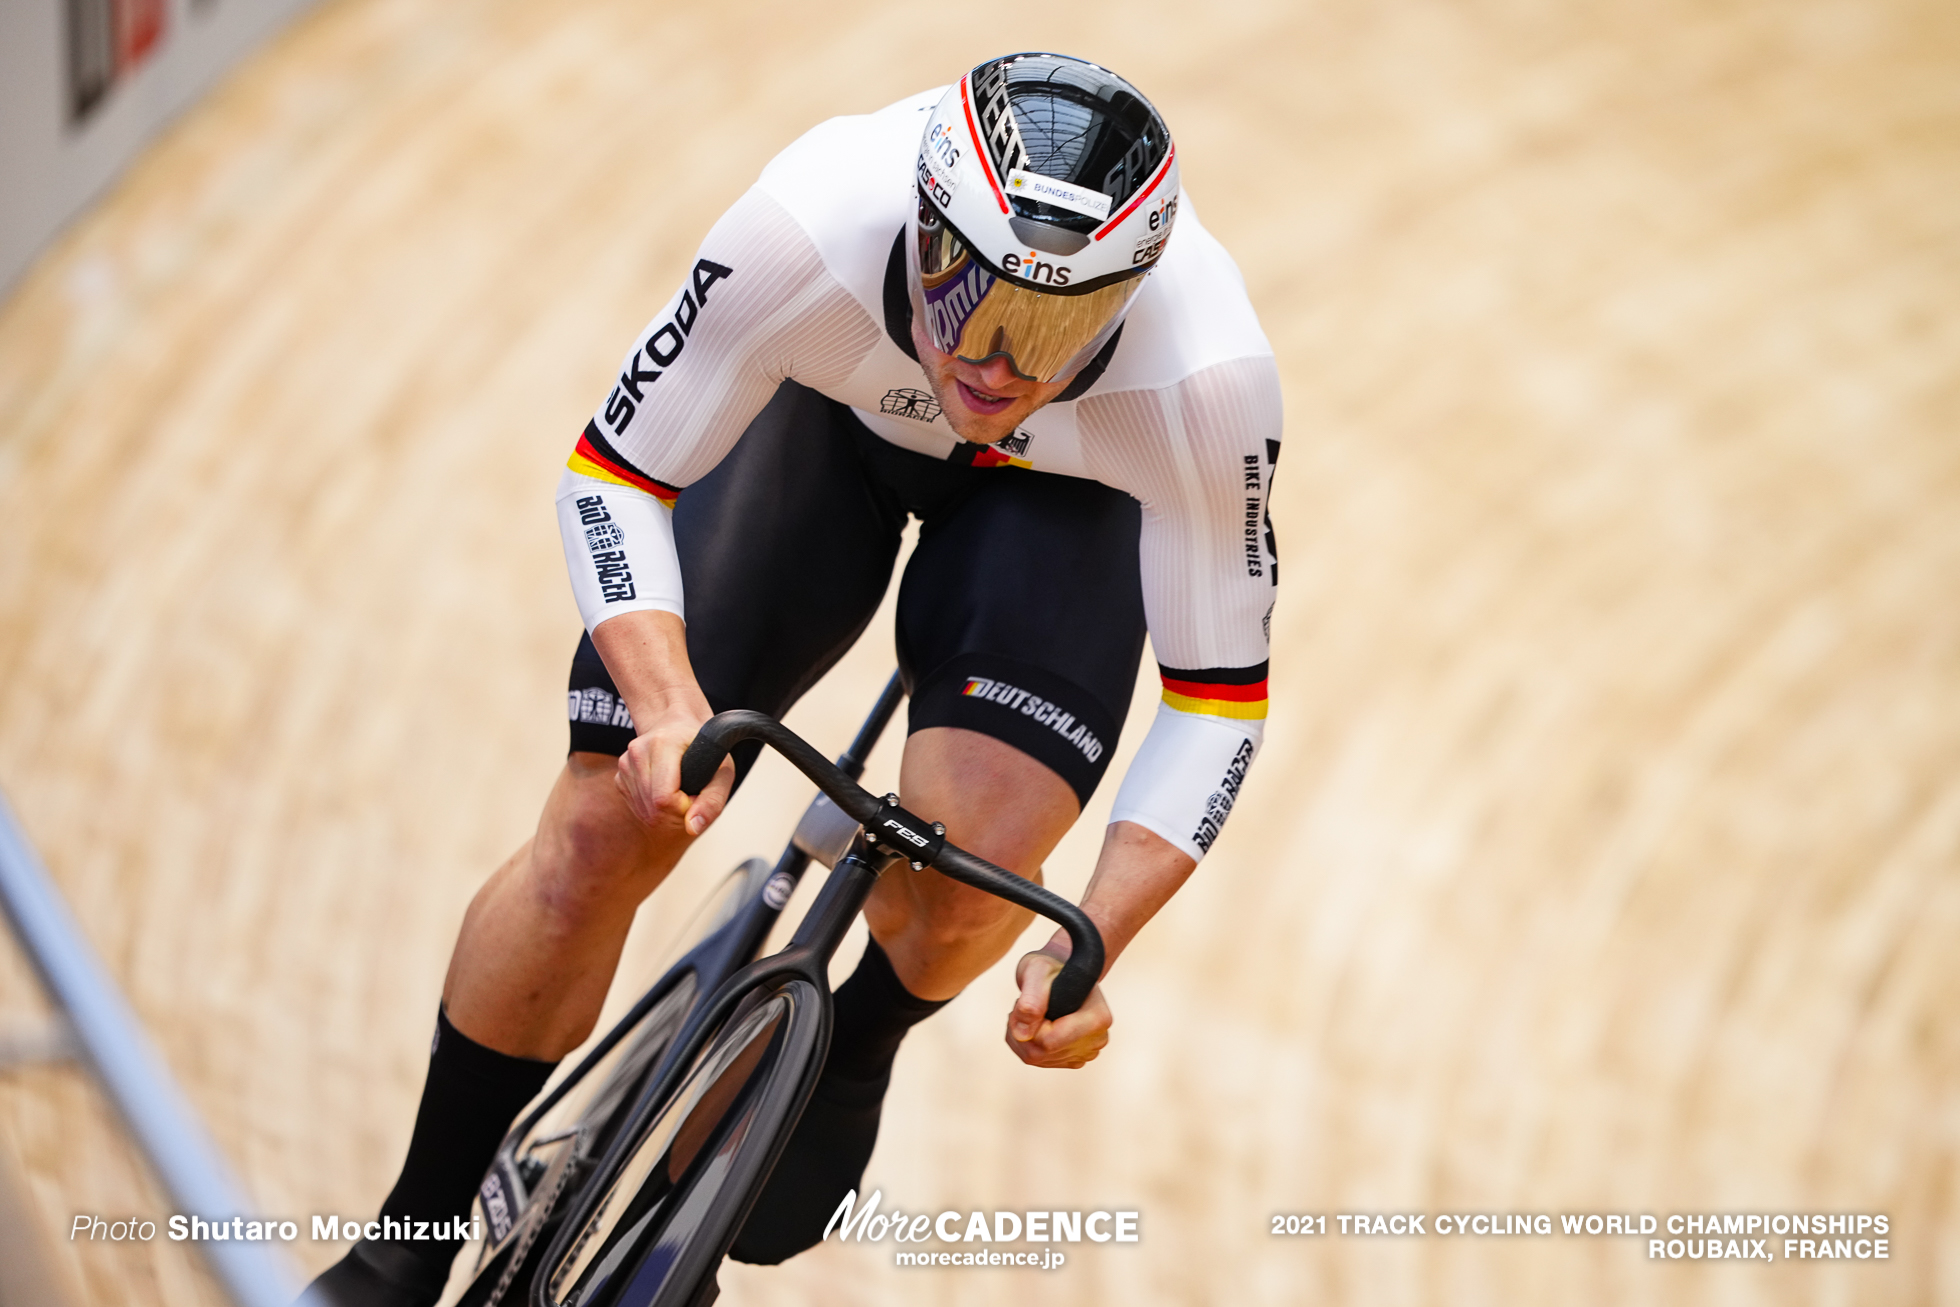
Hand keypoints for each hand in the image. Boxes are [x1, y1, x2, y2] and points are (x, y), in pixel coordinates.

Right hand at [614, 705, 734, 837]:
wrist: (681, 725)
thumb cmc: (705, 746)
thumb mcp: (722, 770)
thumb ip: (712, 801)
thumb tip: (692, 828)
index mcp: (662, 744)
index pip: (664, 799)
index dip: (684, 808)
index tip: (697, 796)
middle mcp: (638, 752)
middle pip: (653, 809)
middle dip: (677, 812)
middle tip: (692, 794)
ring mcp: (626, 764)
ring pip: (645, 812)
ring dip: (666, 811)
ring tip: (681, 789)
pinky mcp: (620, 776)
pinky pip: (638, 808)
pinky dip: (655, 808)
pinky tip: (666, 789)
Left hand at [1005, 947, 1110, 1068]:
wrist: (1062, 969)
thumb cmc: (1052, 968)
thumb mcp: (1037, 971)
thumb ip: (1031, 1000)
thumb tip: (1023, 1034)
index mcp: (1097, 1018)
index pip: (1050, 1042)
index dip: (1030, 1025)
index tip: (1026, 1002)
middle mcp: (1097, 1039)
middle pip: (1042, 1053)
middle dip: (1023, 1031)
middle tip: (1022, 1005)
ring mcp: (1087, 1051)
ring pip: (1037, 1059)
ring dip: (1022, 1037)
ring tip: (1029, 1012)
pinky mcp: (1074, 1058)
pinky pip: (1040, 1061)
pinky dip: (1027, 1044)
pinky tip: (1034, 1024)